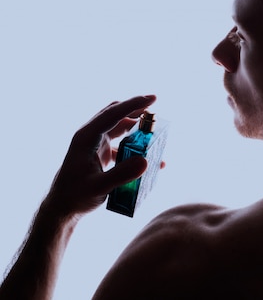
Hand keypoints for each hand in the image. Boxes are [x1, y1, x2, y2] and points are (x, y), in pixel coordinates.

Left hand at [43, 95, 156, 218]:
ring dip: (136, 126)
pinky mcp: (99, 153)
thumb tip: (147, 160)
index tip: (154, 99)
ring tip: (154, 130)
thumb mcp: (99, 187)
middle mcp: (90, 136)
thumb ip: (122, 174)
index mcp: (86, 137)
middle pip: (115, 114)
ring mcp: (94, 144)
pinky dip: (134, 144)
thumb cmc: (75, 196)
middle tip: (156, 108)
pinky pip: (120, 142)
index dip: (133, 104)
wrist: (62, 208)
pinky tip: (148, 157)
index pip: (112, 114)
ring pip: (118, 126)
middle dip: (136, 109)